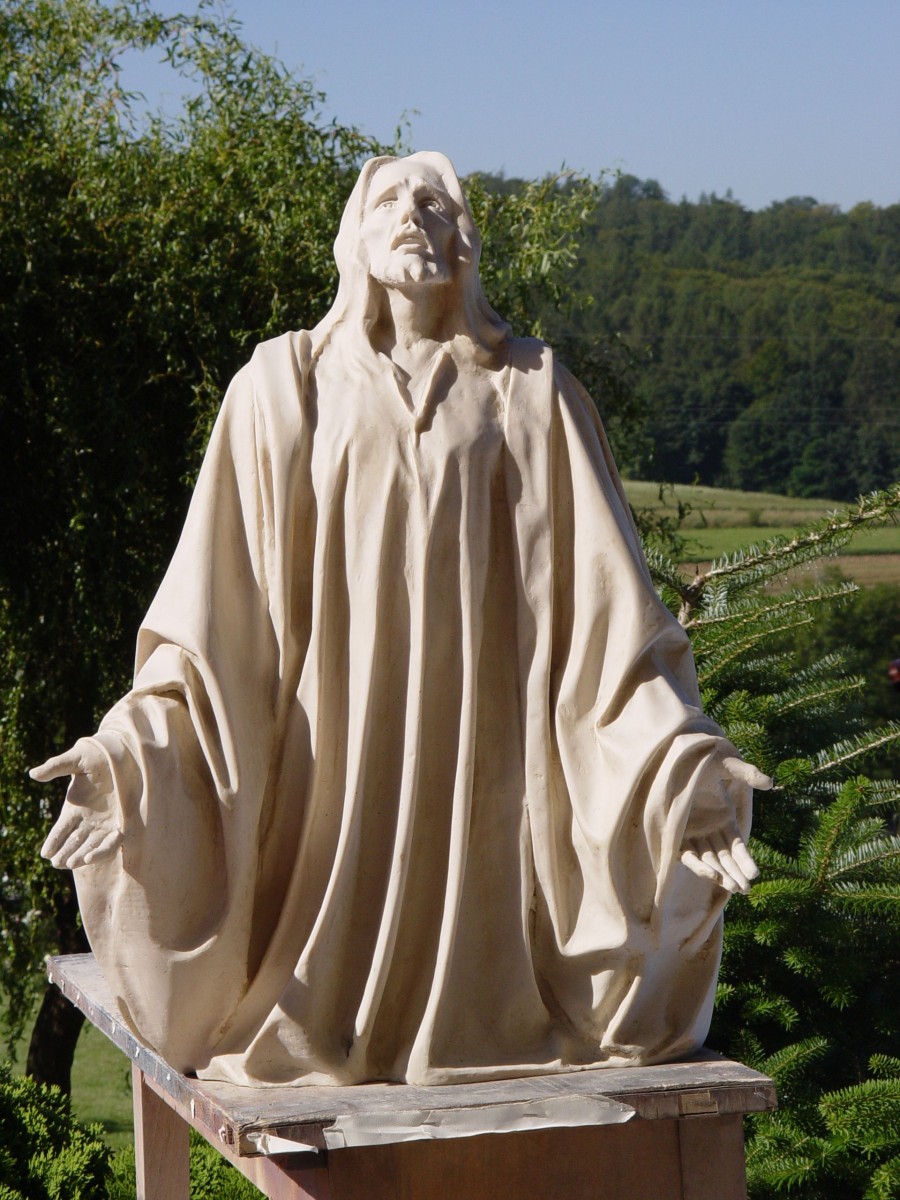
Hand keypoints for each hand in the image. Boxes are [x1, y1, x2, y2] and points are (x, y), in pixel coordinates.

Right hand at [30, 738, 121, 868]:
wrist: (126, 751)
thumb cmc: (99, 754)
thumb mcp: (77, 759)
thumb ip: (56, 766)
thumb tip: (33, 774)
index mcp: (75, 807)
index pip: (61, 830)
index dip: (53, 841)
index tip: (45, 853)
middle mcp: (90, 818)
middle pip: (74, 841)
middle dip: (65, 853)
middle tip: (57, 863)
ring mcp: (106, 822)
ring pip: (90, 846)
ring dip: (80, 856)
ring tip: (70, 863)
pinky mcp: (123, 823)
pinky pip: (112, 843)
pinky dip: (102, 851)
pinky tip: (90, 856)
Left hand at [680, 754, 771, 894]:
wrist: (675, 758)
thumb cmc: (703, 759)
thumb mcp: (727, 765)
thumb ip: (747, 773)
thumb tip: (770, 784)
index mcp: (724, 817)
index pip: (737, 844)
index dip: (745, 859)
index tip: (755, 874)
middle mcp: (710, 829)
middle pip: (725, 857)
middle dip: (735, 873)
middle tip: (746, 890)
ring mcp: (693, 833)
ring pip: (709, 859)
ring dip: (720, 874)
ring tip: (733, 888)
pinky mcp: (676, 834)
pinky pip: (688, 854)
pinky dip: (698, 865)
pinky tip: (710, 875)